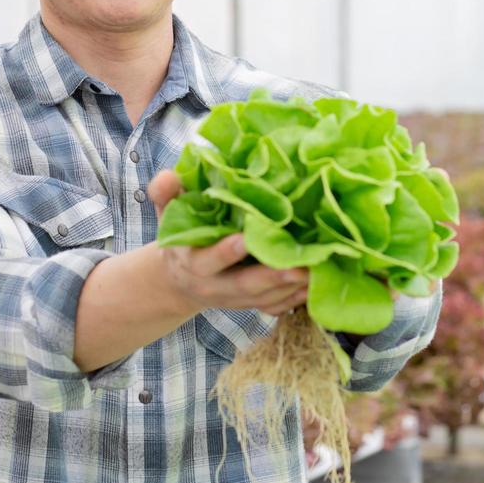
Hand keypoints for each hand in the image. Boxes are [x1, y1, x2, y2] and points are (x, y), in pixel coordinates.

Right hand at [149, 169, 307, 316]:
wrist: (180, 281)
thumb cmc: (181, 236)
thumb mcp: (168, 213)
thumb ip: (166, 194)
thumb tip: (169, 176)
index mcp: (191, 260)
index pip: (207, 260)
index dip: (225, 252)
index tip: (245, 239)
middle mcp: (213, 284)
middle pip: (244, 286)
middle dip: (271, 277)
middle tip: (299, 267)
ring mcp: (234, 298)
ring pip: (264, 299)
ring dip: (291, 289)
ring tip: (317, 273)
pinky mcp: (251, 305)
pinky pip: (275, 307)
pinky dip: (296, 299)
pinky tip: (317, 285)